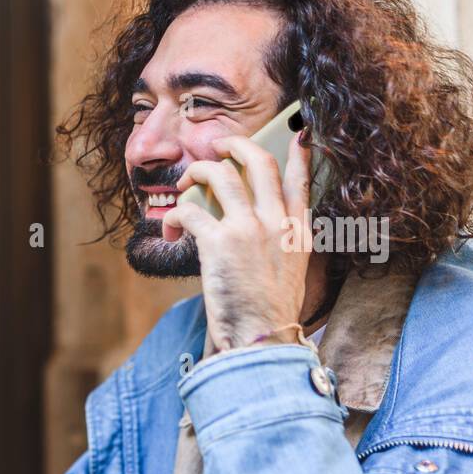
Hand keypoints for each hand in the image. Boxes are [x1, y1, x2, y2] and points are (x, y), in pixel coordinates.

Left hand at [161, 131, 312, 351]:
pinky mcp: (218, 244)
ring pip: (219, 174)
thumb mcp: (291, 273)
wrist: (262, 340)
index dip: (298, 152)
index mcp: (298, 231)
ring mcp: (248, 230)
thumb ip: (281, 243)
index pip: (301, 179)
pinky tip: (170, 231)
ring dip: (195, 173)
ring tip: (184, 185)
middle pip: (258, 162)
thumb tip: (257, 222)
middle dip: (233, 145)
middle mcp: (277, 223)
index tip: (298, 133)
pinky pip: (189, 210)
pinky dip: (174, 216)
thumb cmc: (269, 315)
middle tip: (217, 148)